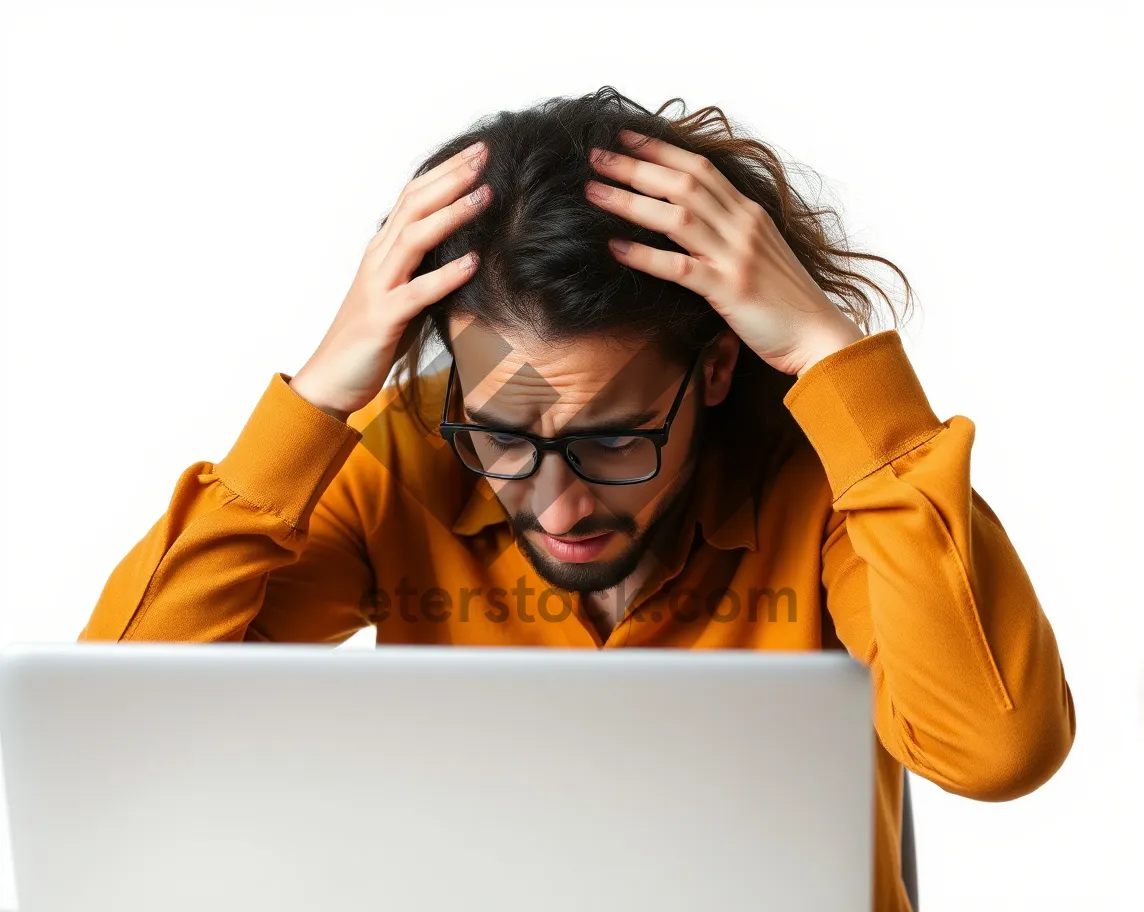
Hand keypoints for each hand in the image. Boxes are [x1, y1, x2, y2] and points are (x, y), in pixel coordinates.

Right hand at [289, 142, 491, 420]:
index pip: (414, 197)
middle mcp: (378, 259)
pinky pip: (418, 292)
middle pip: (414, 204)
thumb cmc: (370, 338)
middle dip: (451, 177)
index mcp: (383, 250)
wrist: (332, 378)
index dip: (444, 172)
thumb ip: (422, 268)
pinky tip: (473, 262)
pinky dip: (446, 275)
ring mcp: (379, 286)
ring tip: (485, 196)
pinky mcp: (384, 318)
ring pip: (414, 237)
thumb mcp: (401, 293)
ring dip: (451, 214)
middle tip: (485, 154)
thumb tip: (463, 251)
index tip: (477, 152)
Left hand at [585, 129, 864, 376]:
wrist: (818, 335)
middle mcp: (742, 226)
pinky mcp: (728, 290)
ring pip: (676, 216)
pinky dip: (645, 255)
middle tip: (596, 155)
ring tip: (594, 192)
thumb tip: (688, 217)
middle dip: (635, 166)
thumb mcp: (760, 251)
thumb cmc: (785, 300)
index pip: (700, 168)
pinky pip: (679, 267)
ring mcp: (735, 257)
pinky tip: (615, 248)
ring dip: (631, 201)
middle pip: (682, 183)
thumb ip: (729, 230)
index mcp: (749, 213)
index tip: (626, 138)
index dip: (660, 150)